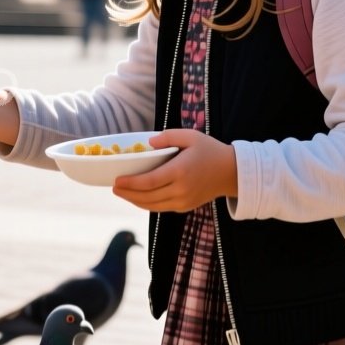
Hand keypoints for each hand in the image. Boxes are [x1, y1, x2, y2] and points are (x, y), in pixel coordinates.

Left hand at [112, 129, 237, 212]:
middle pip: (147, 196)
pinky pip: (160, 208)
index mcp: (180, 171)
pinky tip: (137, 197)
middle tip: (113, 187)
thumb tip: (149, 143)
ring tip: (121, 193)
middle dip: (127, 193)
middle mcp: (180, 190)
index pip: (149, 181)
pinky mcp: (184, 207)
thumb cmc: (210, 151)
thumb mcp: (191, 136)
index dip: (130, 183)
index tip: (116, 180)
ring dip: (134, 200)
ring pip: (152, 205)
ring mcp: (183, 201)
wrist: (231, 172)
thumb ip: (168, 136)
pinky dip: (147, 204)